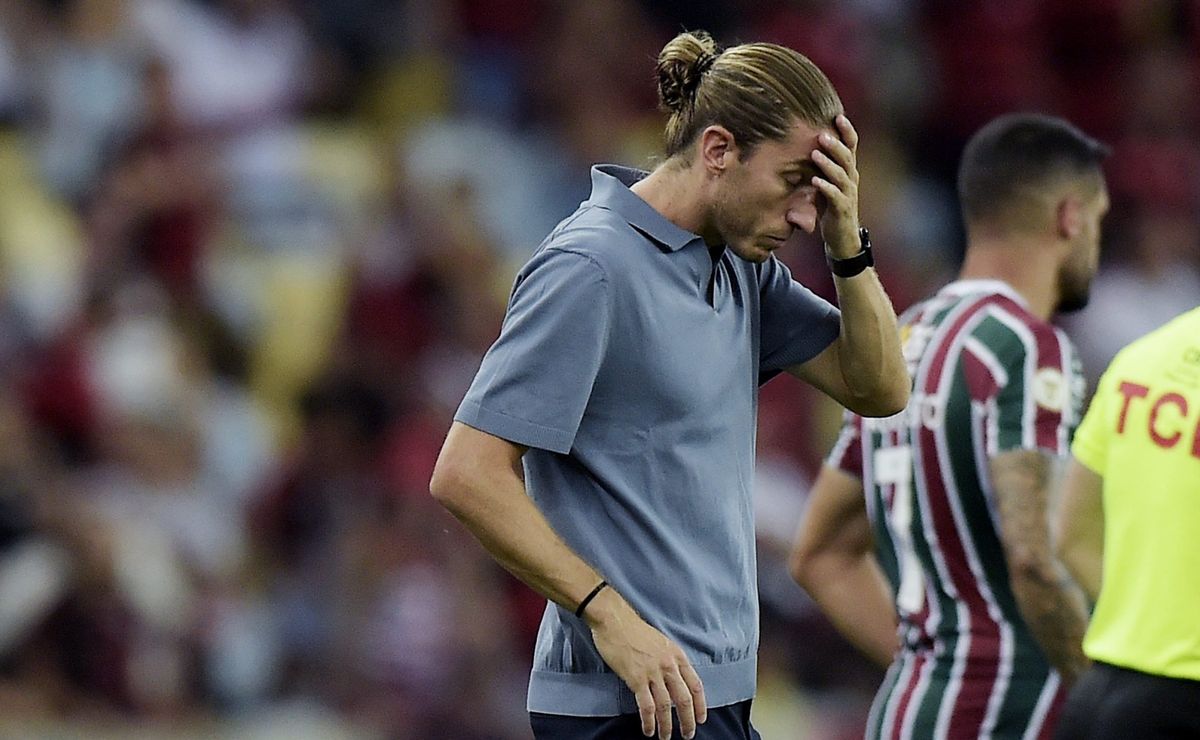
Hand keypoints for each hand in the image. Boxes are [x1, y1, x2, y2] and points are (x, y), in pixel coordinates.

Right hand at [585, 589, 707, 738]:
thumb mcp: (661, 642)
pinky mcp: (636, 678)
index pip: (695, 685)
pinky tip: (648, 730)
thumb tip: (673, 681)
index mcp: (677, 655)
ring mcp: (653, 672)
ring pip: (666, 706)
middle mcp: (668, 665)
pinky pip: (647, 706)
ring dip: (667, 725)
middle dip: (688, 721)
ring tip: (665, 736)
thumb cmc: (634, 630)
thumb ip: (669, 660)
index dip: (700, 705)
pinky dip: (649, 721)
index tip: (700, 718)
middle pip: (684, 699)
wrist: (614, 621)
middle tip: (687, 734)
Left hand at [812, 114, 861, 258]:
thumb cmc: (831, 206)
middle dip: (835, 144)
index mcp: (848, 169)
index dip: (847, 131)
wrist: (841, 237)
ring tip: (815, 154)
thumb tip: (805, 143)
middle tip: (822, 134)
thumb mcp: (826, 181)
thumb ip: (821, 165)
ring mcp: (848, 194)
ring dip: (828, 164)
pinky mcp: (842, 210)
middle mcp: (851, 178)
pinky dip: (825, 188)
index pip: (851, 146)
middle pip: (847, 157)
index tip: (838, 115)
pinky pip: (835, 196)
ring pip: (841, 175)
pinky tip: (814, 181)